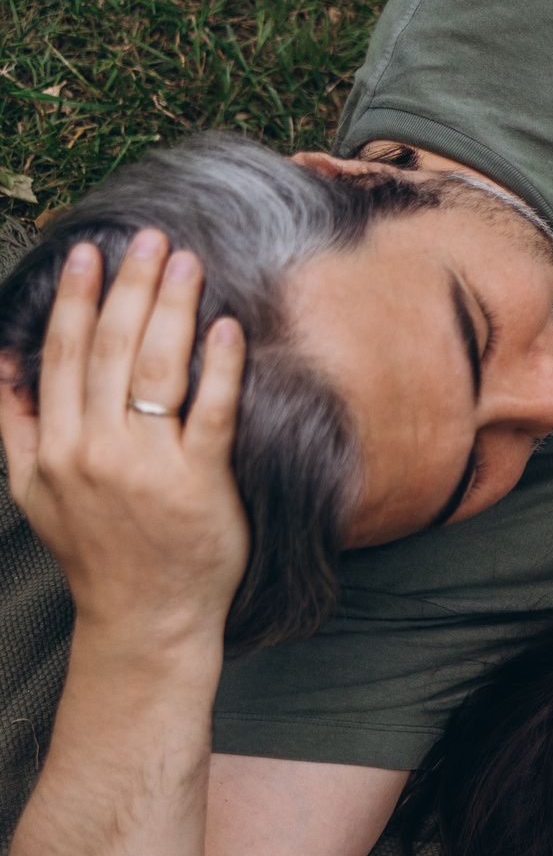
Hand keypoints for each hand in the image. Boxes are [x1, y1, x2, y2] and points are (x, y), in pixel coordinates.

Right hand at [0, 233, 247, 646]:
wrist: (144, 617)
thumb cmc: (96, 551)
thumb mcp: (34, 492)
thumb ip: (16, 427)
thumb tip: (3, 364)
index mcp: (54, 447)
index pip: (62, 354)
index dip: (74, 297)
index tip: (89, 251)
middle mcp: (94, 450)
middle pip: (108, 349)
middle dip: (129, 287)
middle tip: (149, 238)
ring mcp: (146, 467)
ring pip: (154, 370)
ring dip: (171, 309)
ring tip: (187, 263)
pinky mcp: (199, 484)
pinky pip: (209, 413)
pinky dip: (218, 367)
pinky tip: (226, 327)